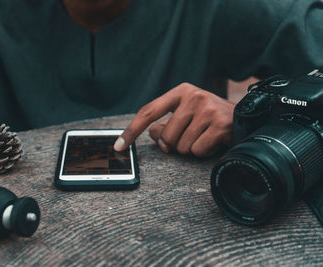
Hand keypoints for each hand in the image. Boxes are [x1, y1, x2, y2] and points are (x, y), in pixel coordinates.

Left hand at [114, 83, 234, 156]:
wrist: (248, 118)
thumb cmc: (211, 120)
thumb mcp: (187, 116)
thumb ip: (165, 124)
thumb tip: (151, 133)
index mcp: (181, 91)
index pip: (148, 112)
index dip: (131, 131)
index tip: (118, 146)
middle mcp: (194, 96)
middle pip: (165, 136)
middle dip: (175, 144)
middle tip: (192, 137)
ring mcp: (208, 109)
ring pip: (181, 146)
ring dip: (191, 148)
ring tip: (205, 137)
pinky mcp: (220, 124)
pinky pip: (197, 151)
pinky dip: (203, 152)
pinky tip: (214, 142)